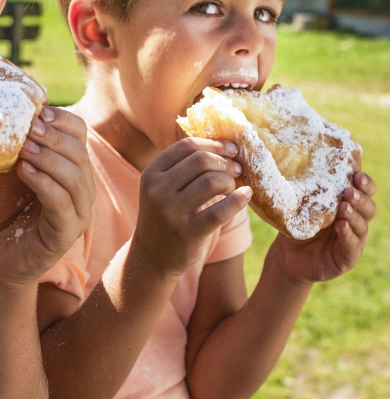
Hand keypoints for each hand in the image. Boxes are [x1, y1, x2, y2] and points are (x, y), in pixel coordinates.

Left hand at [0, 107, 94, 286]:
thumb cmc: (1, 211)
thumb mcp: (4, 171)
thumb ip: (11, 147)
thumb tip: (8, 113)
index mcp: (71, 168)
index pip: (79, 135)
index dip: (62, 121)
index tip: (38, 112)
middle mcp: (82, 189)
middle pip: (79, 153)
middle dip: (54, 137)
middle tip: (29, 127)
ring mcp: (78, 213)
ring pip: (76, 177)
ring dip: (49, 158)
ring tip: (23, 149)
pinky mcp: (66, 234)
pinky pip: (62, 203)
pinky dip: (44, 183)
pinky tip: (24, 171)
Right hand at [133, 137, 251, 277]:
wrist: (151, 255)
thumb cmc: (166, 214)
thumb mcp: (164, 187)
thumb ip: (184, 167)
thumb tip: (226, 145)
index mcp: (152, 173)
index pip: (187, 146)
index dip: (213, 143)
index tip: (231, 149)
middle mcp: (157, 190)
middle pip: (200, 160)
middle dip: (224, 162)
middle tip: (237, 169)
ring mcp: (170, 213)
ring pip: (210, 182)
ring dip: (230, 180)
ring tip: (235, 185)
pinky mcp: (186, 234)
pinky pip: (218, 212)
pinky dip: (237, 200)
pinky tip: (246, 195)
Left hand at [272, 172, 376, 285]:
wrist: (287, 257)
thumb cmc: (296, 227)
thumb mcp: (301, 207)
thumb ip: (308, 192)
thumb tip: (298, 164)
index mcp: (347, 205)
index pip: (364, 192)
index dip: (365, 183)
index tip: (357, 175)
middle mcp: (354, 222)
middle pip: (369, 208)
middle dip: (361, 198)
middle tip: (349, 191)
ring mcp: (353, 240)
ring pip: (362, 226)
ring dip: (354, 215)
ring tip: (344, 207)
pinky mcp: (347, 258)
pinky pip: (352, 246)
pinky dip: (348, 235)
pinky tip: (341, 226)